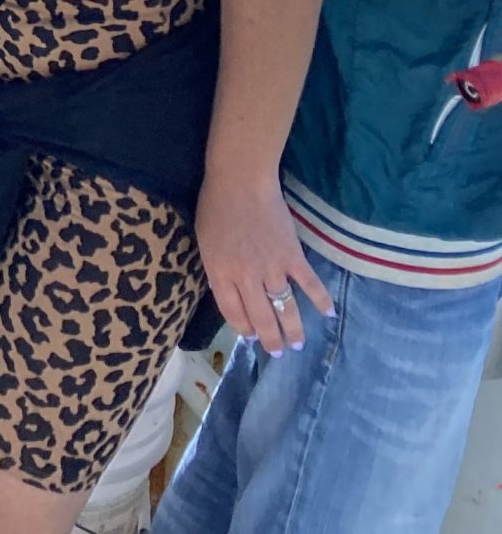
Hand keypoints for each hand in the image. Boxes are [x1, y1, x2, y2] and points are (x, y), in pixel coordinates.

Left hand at [197, 171, 334, 354]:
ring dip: (293, 329)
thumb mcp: (205, 241)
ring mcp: (271, 268)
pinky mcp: (293, 257)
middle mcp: (245, 277)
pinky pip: (309, 284)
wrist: (240, 182)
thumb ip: (218, 267)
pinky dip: (321, 300)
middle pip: (261, 317)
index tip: (251, 337)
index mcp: (220, 272)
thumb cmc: (215, 207)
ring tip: (297, 343)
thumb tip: (228, 289)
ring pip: (285, 308)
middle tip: (277, 352)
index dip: (243, 328)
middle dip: (270, 339)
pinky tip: (328, 313)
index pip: (233, 312)